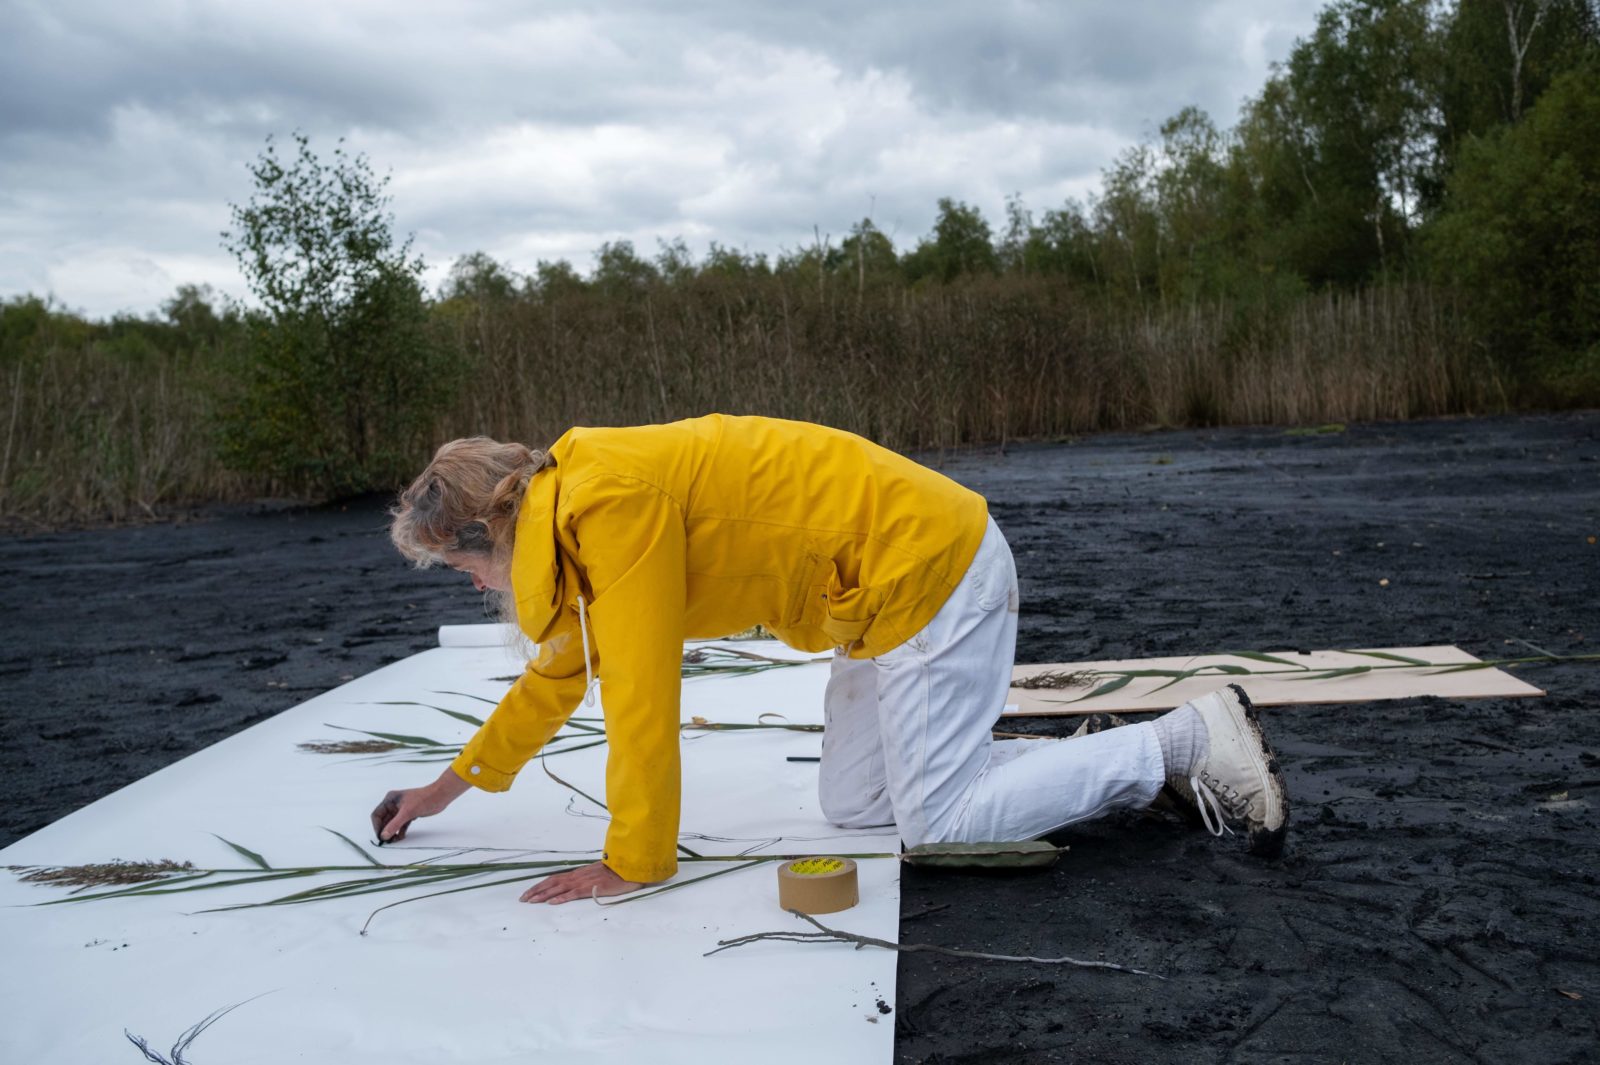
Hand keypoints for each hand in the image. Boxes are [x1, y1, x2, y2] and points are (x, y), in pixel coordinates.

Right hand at [371, 770, 469, 842]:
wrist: (440, 796)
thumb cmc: (423, 799)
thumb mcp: (407, 813)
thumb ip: (394, 825)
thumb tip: (384, 836)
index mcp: (390, 799)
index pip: (377, 814)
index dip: (377, 826)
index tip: (380, 836)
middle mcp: (394, 804)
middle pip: (384, 820)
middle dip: (385, 831)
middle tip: (386, 842)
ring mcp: (401, 809)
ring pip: (393, 823)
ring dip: (392, 832)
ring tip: (393, 841)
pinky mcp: (409, 814)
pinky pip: (401, 824)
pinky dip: (400, 831)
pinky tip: (400, 837)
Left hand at [520, 860, 643, 904]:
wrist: (629, 869)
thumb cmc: (615, 873)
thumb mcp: (596, 875)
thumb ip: (585, 879)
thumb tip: (575, 885)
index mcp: (578, 873)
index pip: (554, 878)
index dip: (540, 885)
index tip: (528, 893)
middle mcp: (577, 876)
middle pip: (552, 882)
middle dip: (536, 890)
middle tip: (523, 899)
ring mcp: (583, 881)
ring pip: (559, 887)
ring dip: (543, 894)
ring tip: (531, 901)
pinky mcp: (591, 888)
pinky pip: (573, 893)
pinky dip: (561, 897)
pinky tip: (552, 902)